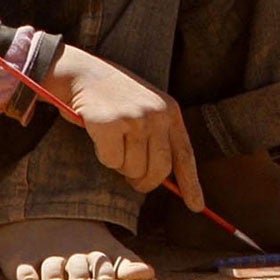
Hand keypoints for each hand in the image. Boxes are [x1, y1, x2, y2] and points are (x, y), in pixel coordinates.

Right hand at [44, 45, 201, 208]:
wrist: (83, 73)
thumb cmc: (114, 97)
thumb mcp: (146, 109)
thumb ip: (158, 138)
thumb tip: (163, 179)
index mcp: (170, 112)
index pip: (185, 154)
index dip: (191, 184)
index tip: (196, 206)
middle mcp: (157, 115)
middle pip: (159, 170)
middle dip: (144, 182)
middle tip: (131, 178)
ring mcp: (134, 119)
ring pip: (132, 169)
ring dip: (120, 164)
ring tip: (114, 140)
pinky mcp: (110, 125)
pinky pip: (110, 161)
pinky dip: (103, 155)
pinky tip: (100, 135)